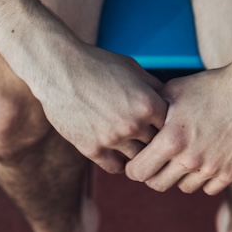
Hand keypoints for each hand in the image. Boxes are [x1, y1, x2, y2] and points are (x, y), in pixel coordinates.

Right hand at [35, 42, 167, 174]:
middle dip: (154, 140)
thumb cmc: (98, 64)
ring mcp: (112, 139)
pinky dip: (119, 162)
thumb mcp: (132, 68)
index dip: (169, 125)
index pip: (171, 126)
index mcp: (147, 103)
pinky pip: (115, 167)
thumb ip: (154, 87)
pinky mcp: (92, 149)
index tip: (163, 124)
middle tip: (151, 138)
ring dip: (137, 153)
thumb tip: (171, 102)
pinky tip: (118, 152)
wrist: (60, 70)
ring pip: (137, 159)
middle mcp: (133, 124)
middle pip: (156, 145)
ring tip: (135, 146)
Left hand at [124, 66, 231, 195]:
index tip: (135, 161)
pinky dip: (203, 178)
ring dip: (179, 176)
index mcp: (171, 139)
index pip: (139, 172)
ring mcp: (211, 169)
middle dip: (152, 174)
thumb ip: (152, 110)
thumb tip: (136, 119)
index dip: (133, 168)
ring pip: (183, 187)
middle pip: (158, 185)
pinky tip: (204, 159)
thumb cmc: (210, 86)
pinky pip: (208, 189)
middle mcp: (190, 160)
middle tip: (156, 162)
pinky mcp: (231, 173)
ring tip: (183, 155)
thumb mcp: (174, 90)